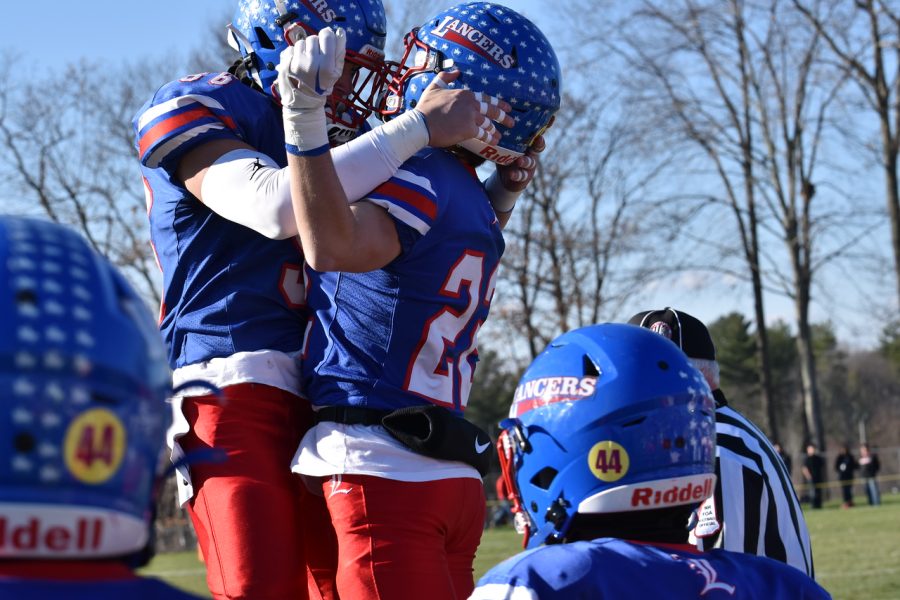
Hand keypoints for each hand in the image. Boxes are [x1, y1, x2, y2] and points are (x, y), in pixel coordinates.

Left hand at [276, 27, 345, 151]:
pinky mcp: (285, 63)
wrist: (303, 103)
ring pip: (301, 42)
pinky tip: (297, 64)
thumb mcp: (336, 73)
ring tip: (306, 62)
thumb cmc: (322, 87)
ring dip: (304, 49)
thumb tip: (339, 32)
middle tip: (316, 57)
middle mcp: (310, 62)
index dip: (327, 37)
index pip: (326, 35)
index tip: (326, 43)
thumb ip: (339, 52)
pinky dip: (294, 54)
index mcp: (326, 65)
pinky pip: (291, 48)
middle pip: (313, 38)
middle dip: (315, 45)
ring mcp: (296, 62)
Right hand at [415, 71, 514, 147]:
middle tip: (512, 122)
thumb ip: (445, 77)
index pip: (486, 98)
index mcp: (465, 93)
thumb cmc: (426, 107)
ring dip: (495, 130)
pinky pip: (483, 134)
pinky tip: (494, 141)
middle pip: (492, 110)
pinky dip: (489, 138)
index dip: (498, 103)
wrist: (421, 124)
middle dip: (503, 116)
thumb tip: (455, 70)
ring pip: (488, 123)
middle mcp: (471, 104)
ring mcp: (471, 117)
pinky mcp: (469, 130)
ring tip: (500, 136)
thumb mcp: (434, 87)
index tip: (507, 107)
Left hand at [494, 115, 553, 192]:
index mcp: (528, 141)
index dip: (546, 125)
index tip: (551, 117)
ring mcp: (529, 165)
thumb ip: (504, 130)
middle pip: (539, 146)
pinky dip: (516, 175)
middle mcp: (531, 152)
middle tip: (538, 139)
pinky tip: (511, 174)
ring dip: (526, 161)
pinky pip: (521, 176)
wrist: (507, 176)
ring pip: (531, 162)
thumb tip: (498, 110)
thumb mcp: (505, 141)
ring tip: (520, 160)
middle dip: (540, 143)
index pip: (539, 131)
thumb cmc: (507, 154)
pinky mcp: (524, 177)